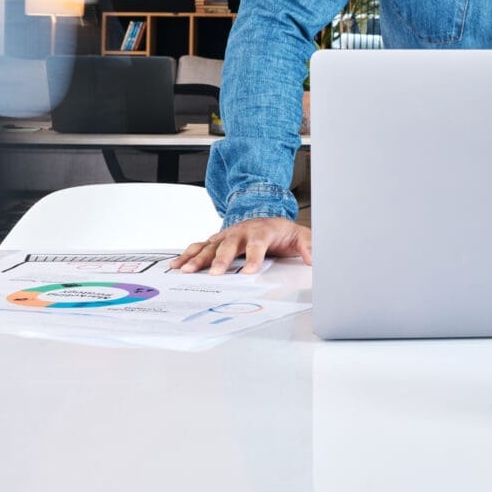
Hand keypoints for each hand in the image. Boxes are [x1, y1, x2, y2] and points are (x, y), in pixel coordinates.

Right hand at [169, 218, 311, 274]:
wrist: (267, 218)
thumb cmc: (281, 231)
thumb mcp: (299, 236)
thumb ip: (308, 247)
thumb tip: (314, 259)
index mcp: (261, 231)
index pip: (258, 245)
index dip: (253, 258)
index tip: (249, 272)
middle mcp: (241, 232)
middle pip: (229, 246)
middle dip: (220, 260)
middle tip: (214, 274)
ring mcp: (226, 235)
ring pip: (210, 246)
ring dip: (197, 258)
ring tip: (186, 270)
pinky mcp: (216, 239)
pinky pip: (199, 246)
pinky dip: (186, 255)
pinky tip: (176, 265)